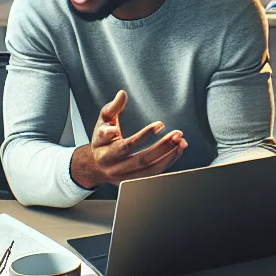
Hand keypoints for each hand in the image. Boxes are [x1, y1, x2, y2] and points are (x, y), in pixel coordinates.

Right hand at [69, 90, 187, 189]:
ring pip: (150, 170)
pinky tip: (177, 151)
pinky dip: (168, 162)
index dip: (144, 136)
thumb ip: (112, 108)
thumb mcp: (102, 122)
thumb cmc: (101, 140)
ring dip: (169, 156)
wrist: (94, 165)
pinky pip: (153, 174)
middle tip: (177, 134)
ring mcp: (124, 177)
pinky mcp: (133, 181)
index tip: (160, 124)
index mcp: (104, 152)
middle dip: (162, 147)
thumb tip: (122, 94)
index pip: (126, 145)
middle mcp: (114, 167)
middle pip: (141, 160)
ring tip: (181, 142)